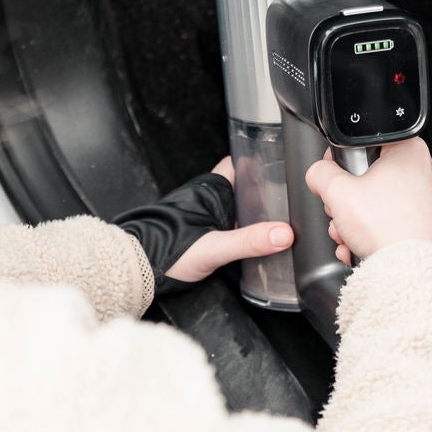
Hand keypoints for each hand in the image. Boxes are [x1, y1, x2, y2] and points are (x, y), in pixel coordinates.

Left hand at [164, 159, 294, 284]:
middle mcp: (209, 200)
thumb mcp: (214, 247)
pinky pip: (233, 228)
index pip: (238, 163)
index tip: (281, 164)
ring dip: (256, 213)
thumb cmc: (167, 251)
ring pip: (238, 208)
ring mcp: (208, 218)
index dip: (259, 160)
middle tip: (290, 197)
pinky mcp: (206, 236)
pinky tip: (260, 242)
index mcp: (211, 190)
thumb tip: (282, 234)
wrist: (141, 271)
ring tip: (283, 219)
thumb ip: (248, 241)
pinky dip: (247, 232)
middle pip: (243, 187)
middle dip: (264, 191)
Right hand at [304, 138, 431, 266]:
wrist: (413, 274)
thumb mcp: (338, 193)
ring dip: (354, 221)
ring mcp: (429, 201)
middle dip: (346, 200)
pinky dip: (372, 235)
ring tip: (349, 236)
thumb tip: (318, 173)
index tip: (333, 175)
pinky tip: (360, 247)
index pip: (364, 142)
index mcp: (409, 151)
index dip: (342, 159)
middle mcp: (425, 172)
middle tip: (340, 212)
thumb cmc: (390, 230)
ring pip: (377, 204)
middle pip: (369, 177)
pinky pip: (390, 223)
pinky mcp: (428, 226)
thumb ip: (321, 174)